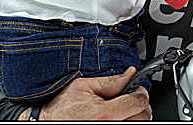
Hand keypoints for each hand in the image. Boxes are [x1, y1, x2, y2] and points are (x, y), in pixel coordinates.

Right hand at [20, 67, 151, 120]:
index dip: (140, 91)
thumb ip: (109, 81)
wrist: (48, 121)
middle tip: (131, 96)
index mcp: (105, 114)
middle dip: (140, 103)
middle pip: (143, 116)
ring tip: (123, 107)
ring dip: (136, 115)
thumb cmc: (61, 107)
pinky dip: (128, 121)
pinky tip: (119, 116)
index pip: (139, 102)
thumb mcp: (83, 86)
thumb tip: (129, 73)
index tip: (136, 88)